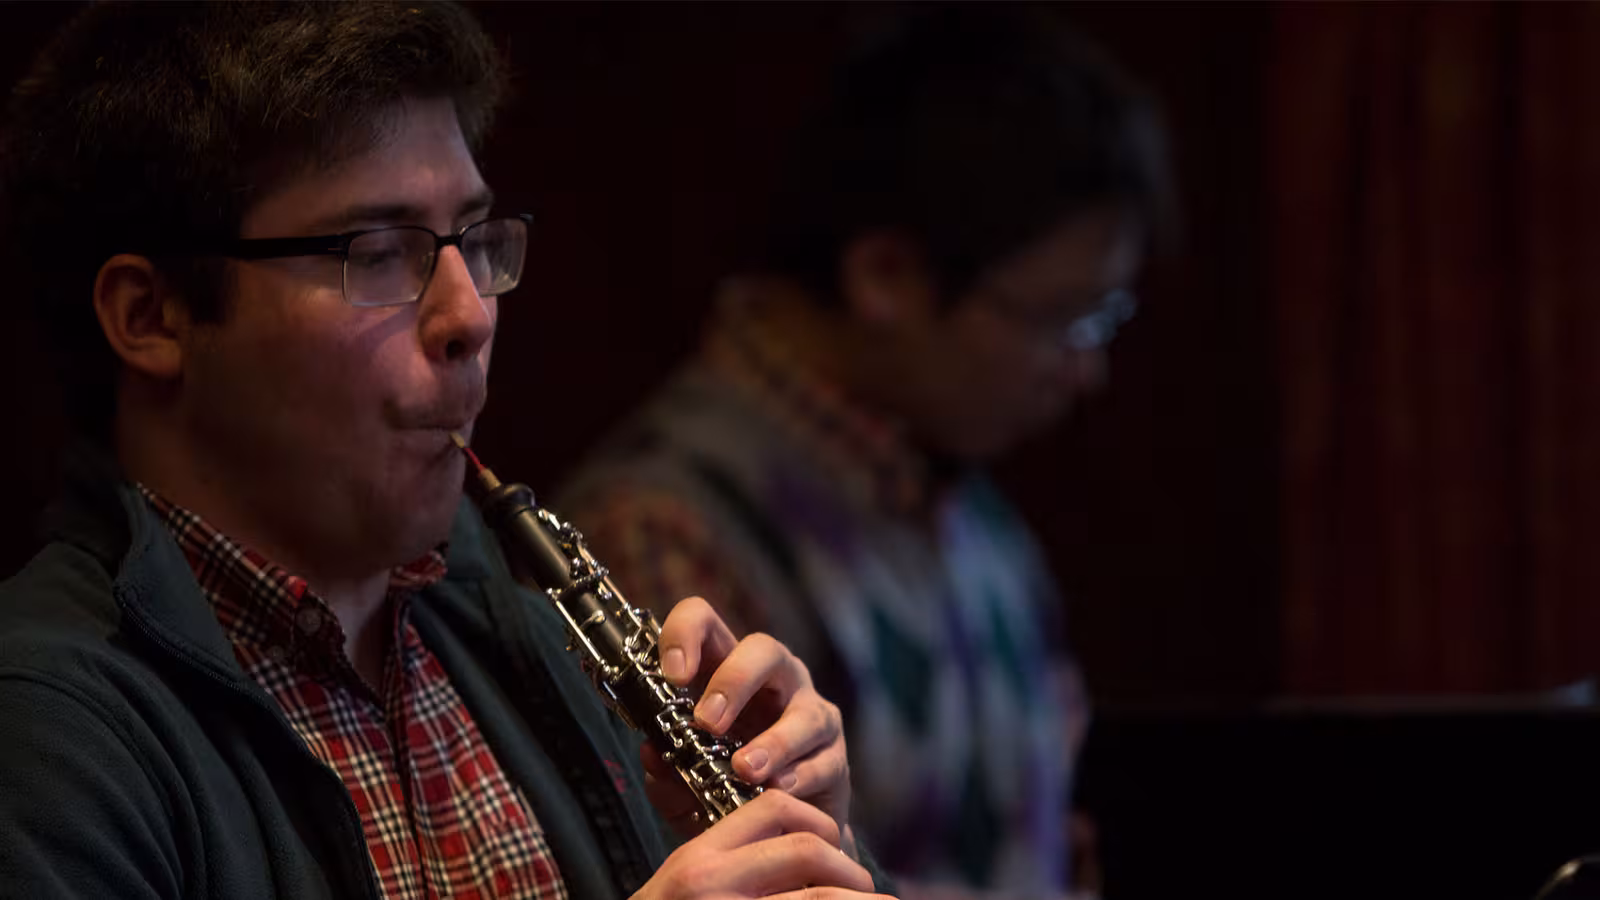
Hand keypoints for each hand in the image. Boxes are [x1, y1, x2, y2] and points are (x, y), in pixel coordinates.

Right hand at [631, 789, 890, 898]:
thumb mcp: (682, 888)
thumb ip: (732, 867)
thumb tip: (805, 858)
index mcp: (699, 858)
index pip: (772, 808)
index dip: (817, 821)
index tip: (834, 844)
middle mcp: (712, 884)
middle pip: (807, 851)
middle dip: (849, 869)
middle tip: (866, 889)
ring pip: (818, 898)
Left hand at [649, 596, 852, 843]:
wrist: (776, 831)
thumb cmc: (725, 787)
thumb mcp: (683, 783)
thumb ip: (665, 773)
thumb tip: (652, 754)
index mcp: (726, 669)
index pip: (705, 622)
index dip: (686, 635)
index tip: (672, 675)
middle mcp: (774, 679)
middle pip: (764, 649)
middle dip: (735, 681)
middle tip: (708, 721)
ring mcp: (810, 713)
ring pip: (803, 710)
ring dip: (774, 741)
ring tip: (745, 768)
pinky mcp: (834, 754)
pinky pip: (823, 759)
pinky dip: (799, 776)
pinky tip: (777, 789)